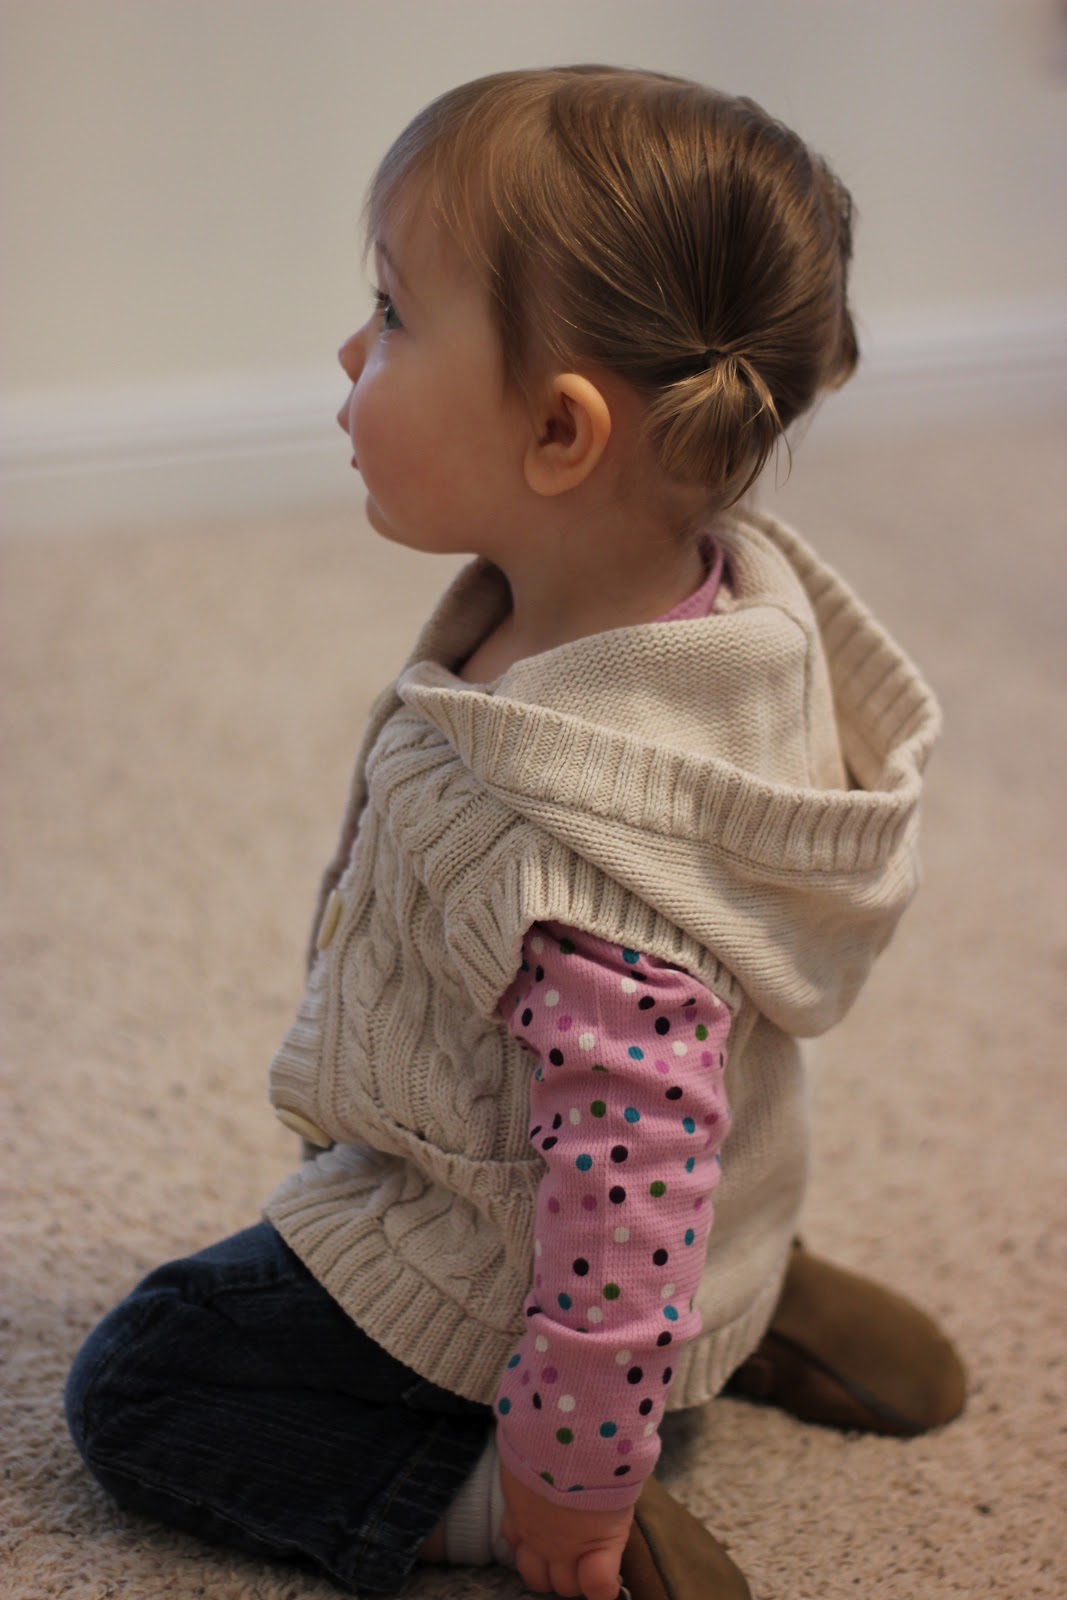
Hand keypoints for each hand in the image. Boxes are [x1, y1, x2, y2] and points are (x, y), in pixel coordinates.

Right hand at [498, 1459, 632, 1598]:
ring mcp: (534, 1534)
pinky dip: (520, 1539)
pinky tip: (530, 1525)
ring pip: (533, 1574)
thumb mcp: (620, 1494)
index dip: (603, 1585)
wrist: (561, 1433)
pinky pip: (510, 1540)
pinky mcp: (512, 1513)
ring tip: (553, 1550)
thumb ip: (613, 1523)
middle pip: (564, 1585)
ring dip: (544, 1566)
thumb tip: (612, 1529)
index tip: (605, 1575)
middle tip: (581, 1556)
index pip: (599, 1587)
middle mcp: (563, 1548)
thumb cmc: (603, 1462)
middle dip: (573, 1576)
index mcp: (597, 1545)